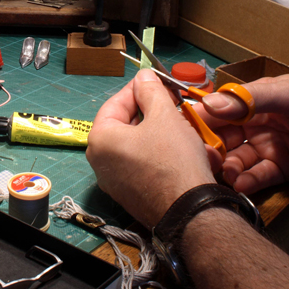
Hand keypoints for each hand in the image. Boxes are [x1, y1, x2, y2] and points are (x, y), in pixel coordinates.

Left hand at [86, 70, 221, 226]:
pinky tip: (183, 150)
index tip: (156, 82)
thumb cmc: (173, 159)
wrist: (189, 211)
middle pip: (125, 125)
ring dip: (161, 133)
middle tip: (171, 103)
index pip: (115, 103)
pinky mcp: (131, 196)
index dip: (138, 89)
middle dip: (152, 113)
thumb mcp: (164, 115)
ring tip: (182, 126)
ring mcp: (114, 182)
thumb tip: (143, 76)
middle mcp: (100, 162)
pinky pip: (144, 166)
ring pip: (138, 146)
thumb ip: (150, 91)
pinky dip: (161, 155)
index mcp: (100, 139)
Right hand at [196, 75, 288, 194]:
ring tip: (228, 174)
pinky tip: (242, 184)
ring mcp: (268, 148)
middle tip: (206, 160)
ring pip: (238, 159)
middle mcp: (257, 124)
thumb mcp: (288, 95)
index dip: (203, 120)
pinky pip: (257, 176)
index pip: (220, 109)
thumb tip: (210, 104)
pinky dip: (248, 181)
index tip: (186, 133)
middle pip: (225, 137)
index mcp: (256, 100)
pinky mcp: (281, 170)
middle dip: (213, 149)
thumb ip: (249, 100)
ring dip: (229, 168)